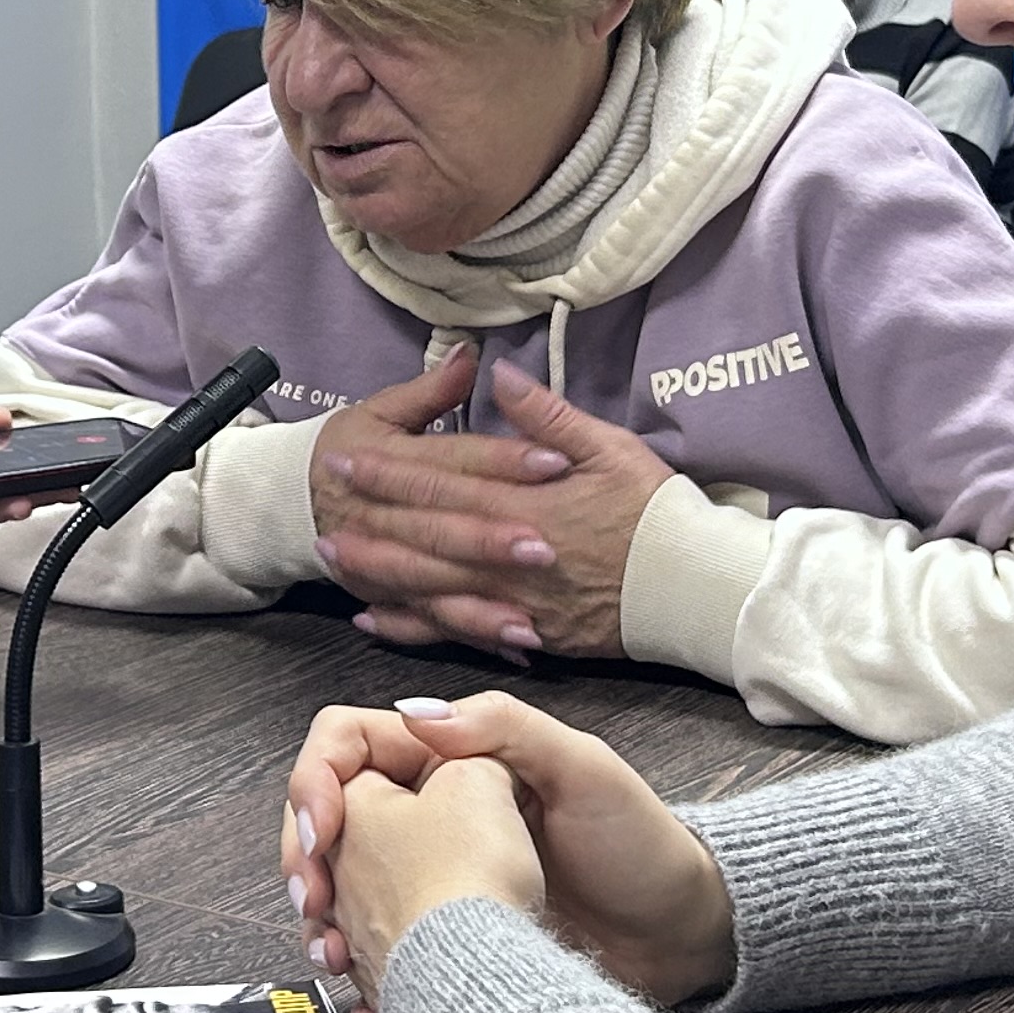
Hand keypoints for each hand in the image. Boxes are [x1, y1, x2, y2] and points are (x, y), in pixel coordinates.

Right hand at [279, 691, 733, 1012]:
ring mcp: (435, 879)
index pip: (350, 746)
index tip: (321, 834)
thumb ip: (504, 730)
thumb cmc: (641, 846)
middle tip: (315, 909)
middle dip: (305, 862)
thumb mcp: (584, 771)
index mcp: (451, 758)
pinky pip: (384, 952)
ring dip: (326, 924)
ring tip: (336, 959)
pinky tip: (370, 1010)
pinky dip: (368, 980)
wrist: (679, 938)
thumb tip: (414, 714)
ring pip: (344, 890)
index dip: (316, 782)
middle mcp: (431, 813)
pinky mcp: (446, 938)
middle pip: (330, 822)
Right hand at [303, 346, 571, 655]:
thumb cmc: (351, 449)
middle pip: (444, 529)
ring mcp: (388, 566)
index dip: (505, 460)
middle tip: (546, 547)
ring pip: (437, 588)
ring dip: (482, 606)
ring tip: (531, 619)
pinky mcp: (393, 597)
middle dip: (492, 541)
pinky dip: (472, 636)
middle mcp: (389, 519)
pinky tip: (516, 646)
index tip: (555, 461)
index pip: (456, 461)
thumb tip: (470, 355)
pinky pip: (433, 623)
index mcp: (395, 462)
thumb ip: (431, 390)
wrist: (293, 500)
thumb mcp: (383, 412)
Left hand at [317, 363, 672, 660]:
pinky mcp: (528, 636)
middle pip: (426, 541)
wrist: (695, 588)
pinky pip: (458, 634)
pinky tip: (378, 621)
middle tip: (319, 519)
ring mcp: (516, 604)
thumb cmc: (657, 514)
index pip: (443, 484)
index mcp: (527, 505)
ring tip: (336, 565)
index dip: (390, 473)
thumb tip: (499, 376)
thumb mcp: (611, 448)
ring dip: (380, 578)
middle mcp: (511, 559)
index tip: (344, 461)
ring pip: (433, 591)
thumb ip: (548, 415)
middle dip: (370, 528)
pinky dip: (415, 629)